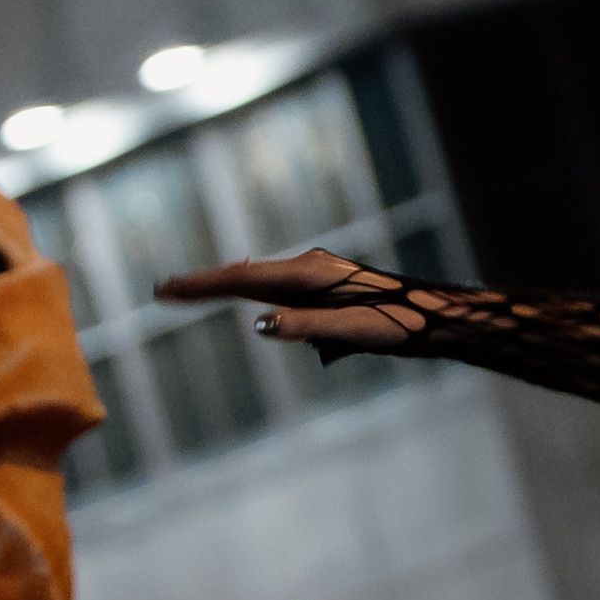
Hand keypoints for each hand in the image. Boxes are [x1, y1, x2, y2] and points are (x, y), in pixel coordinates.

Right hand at [164, 246, 431, 357]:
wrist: (436, 316)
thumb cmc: (399, 326)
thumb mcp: (352, 333)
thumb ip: (305, 327)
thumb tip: (260, 324)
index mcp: (309, 276)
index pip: (242, 281)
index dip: (202, 286)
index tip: (167, 290)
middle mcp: (308, 267)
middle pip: (244, 276)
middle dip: (203, 284)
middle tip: (163, 290)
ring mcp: (317, 273)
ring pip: (260, 280)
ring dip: (224, 286)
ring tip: (187, 291)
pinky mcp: (325, 284)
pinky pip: (278, 287)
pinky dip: (250, 291)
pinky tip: (242, 295)